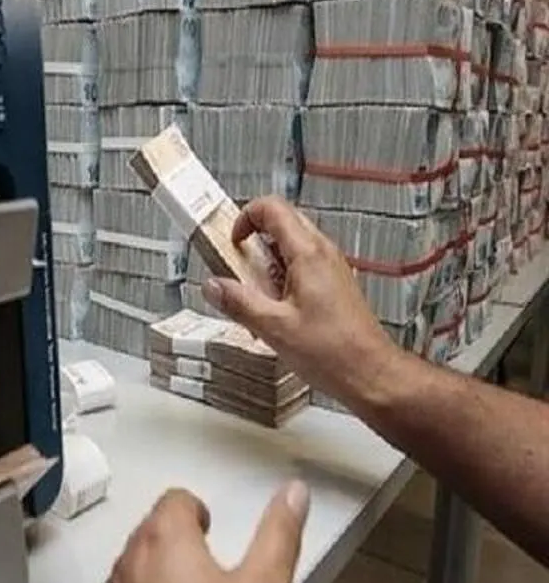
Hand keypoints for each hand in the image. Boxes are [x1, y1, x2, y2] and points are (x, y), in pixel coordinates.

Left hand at [98, 483, 309, 582]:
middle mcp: (127, 568)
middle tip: (213, 568)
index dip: (198, 511)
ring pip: (134, 571)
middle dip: (179, 542)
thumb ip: (279, 535)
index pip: (174, 500)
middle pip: (150, 532)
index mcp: (163, 543)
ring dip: (161, 577)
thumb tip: (293, 492)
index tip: (214, 530)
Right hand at [201, 196, 400, 411]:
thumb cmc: (334, 352)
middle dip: (253, 241)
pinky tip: (274, 310)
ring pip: (291, 246)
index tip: (232, 242)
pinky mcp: (333, 285)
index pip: (272, 208)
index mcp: (309, 254)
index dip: (244, 218)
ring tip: (255, 295)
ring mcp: (331, 269)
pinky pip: (301, 266)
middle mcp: (323, 254)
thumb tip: (213, 286)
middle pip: (281, 223)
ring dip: (266, 263)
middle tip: (237, 266)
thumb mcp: (273, 327)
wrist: (370, 374)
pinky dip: (281, 278)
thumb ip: (238, 302)